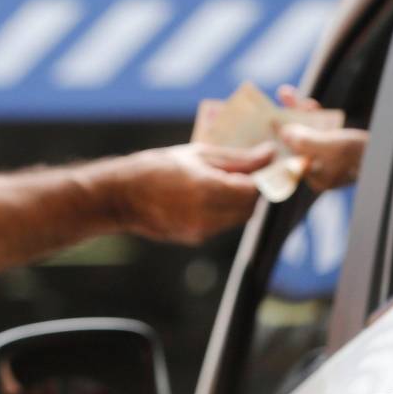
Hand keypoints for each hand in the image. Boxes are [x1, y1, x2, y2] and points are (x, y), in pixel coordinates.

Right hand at [110, 142, 272, 243]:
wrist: (122, 196)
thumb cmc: (158, 167)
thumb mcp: (199, 154)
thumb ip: (238, 158)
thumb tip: (270, 154)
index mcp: (208, 189)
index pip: (253, 190)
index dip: (260, 179)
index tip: (258, 167)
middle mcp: (207, 215)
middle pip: (249, 208)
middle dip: (251, 192)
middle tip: (243, 174)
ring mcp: (201, 231)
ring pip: (237, 219)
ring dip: (238, 203)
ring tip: (220, 184)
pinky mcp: (195, 239)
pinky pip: (222, 225)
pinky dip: (223, 212)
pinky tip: (205, 197)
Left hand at [275, 84, 369, 191]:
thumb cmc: (365, 153)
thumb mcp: (332, 146)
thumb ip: (305, 141)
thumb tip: (284, 134)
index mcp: (316, 178)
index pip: (289, 158)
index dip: (277, 138)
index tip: (268, 121)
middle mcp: (322, 169)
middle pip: (296, 142)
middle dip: (286, 121)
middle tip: (275, 104)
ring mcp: (332, 157)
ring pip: (308, 133)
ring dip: (298, 114)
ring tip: (287, 94)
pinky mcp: (342, 145)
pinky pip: (323, 129)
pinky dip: (316, 116)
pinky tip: (309, 104)